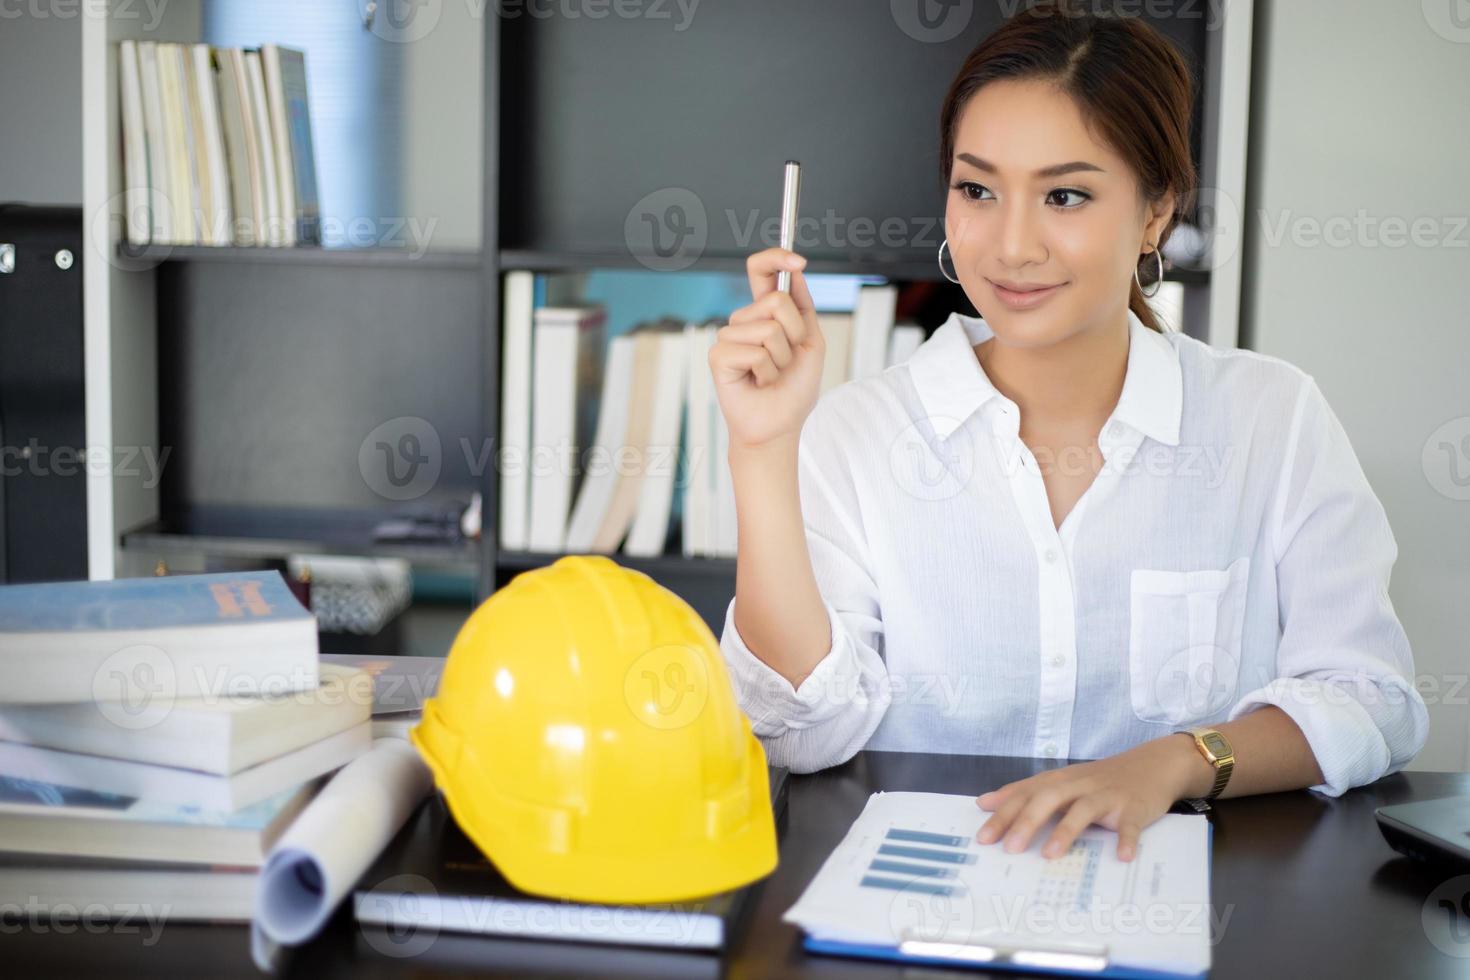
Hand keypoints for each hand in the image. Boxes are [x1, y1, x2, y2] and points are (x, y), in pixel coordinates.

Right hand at [709, 248, 826, 450]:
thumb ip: (802, 306)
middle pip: (776, 301)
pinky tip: (758, 382)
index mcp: (766, 312)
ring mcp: (729, 337)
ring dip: (781, 358)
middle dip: (794, 334)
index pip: (761, 271)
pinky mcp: (718, 356)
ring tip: (772, 375)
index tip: (797, 260)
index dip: (775, 257)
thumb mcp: (810, 342)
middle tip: (787, 360)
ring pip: (768, 329)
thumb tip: (794, 269)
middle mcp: (744, 320)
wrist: (780, 426)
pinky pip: (754, 352)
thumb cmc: (794, 388)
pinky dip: (767, 372)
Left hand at [973, 736, 1198, 861]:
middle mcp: (1079, 785)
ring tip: (1051, 854)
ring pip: (1084, 809)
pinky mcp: (1134, 808)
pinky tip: (1122, 856)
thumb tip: (985, 802)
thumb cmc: (1100, 780)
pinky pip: (1130, 825)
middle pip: (1049, 799)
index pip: (1026, 794)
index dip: (1003, 814)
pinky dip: (1126, 839)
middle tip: (1009, 848)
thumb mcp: (1062, 781)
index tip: (983, 836)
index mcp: (1060, 781)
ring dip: (1067, 830)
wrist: (1152, 765)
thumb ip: (1025, 792)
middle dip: (1027, 822)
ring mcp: (1107, 796)